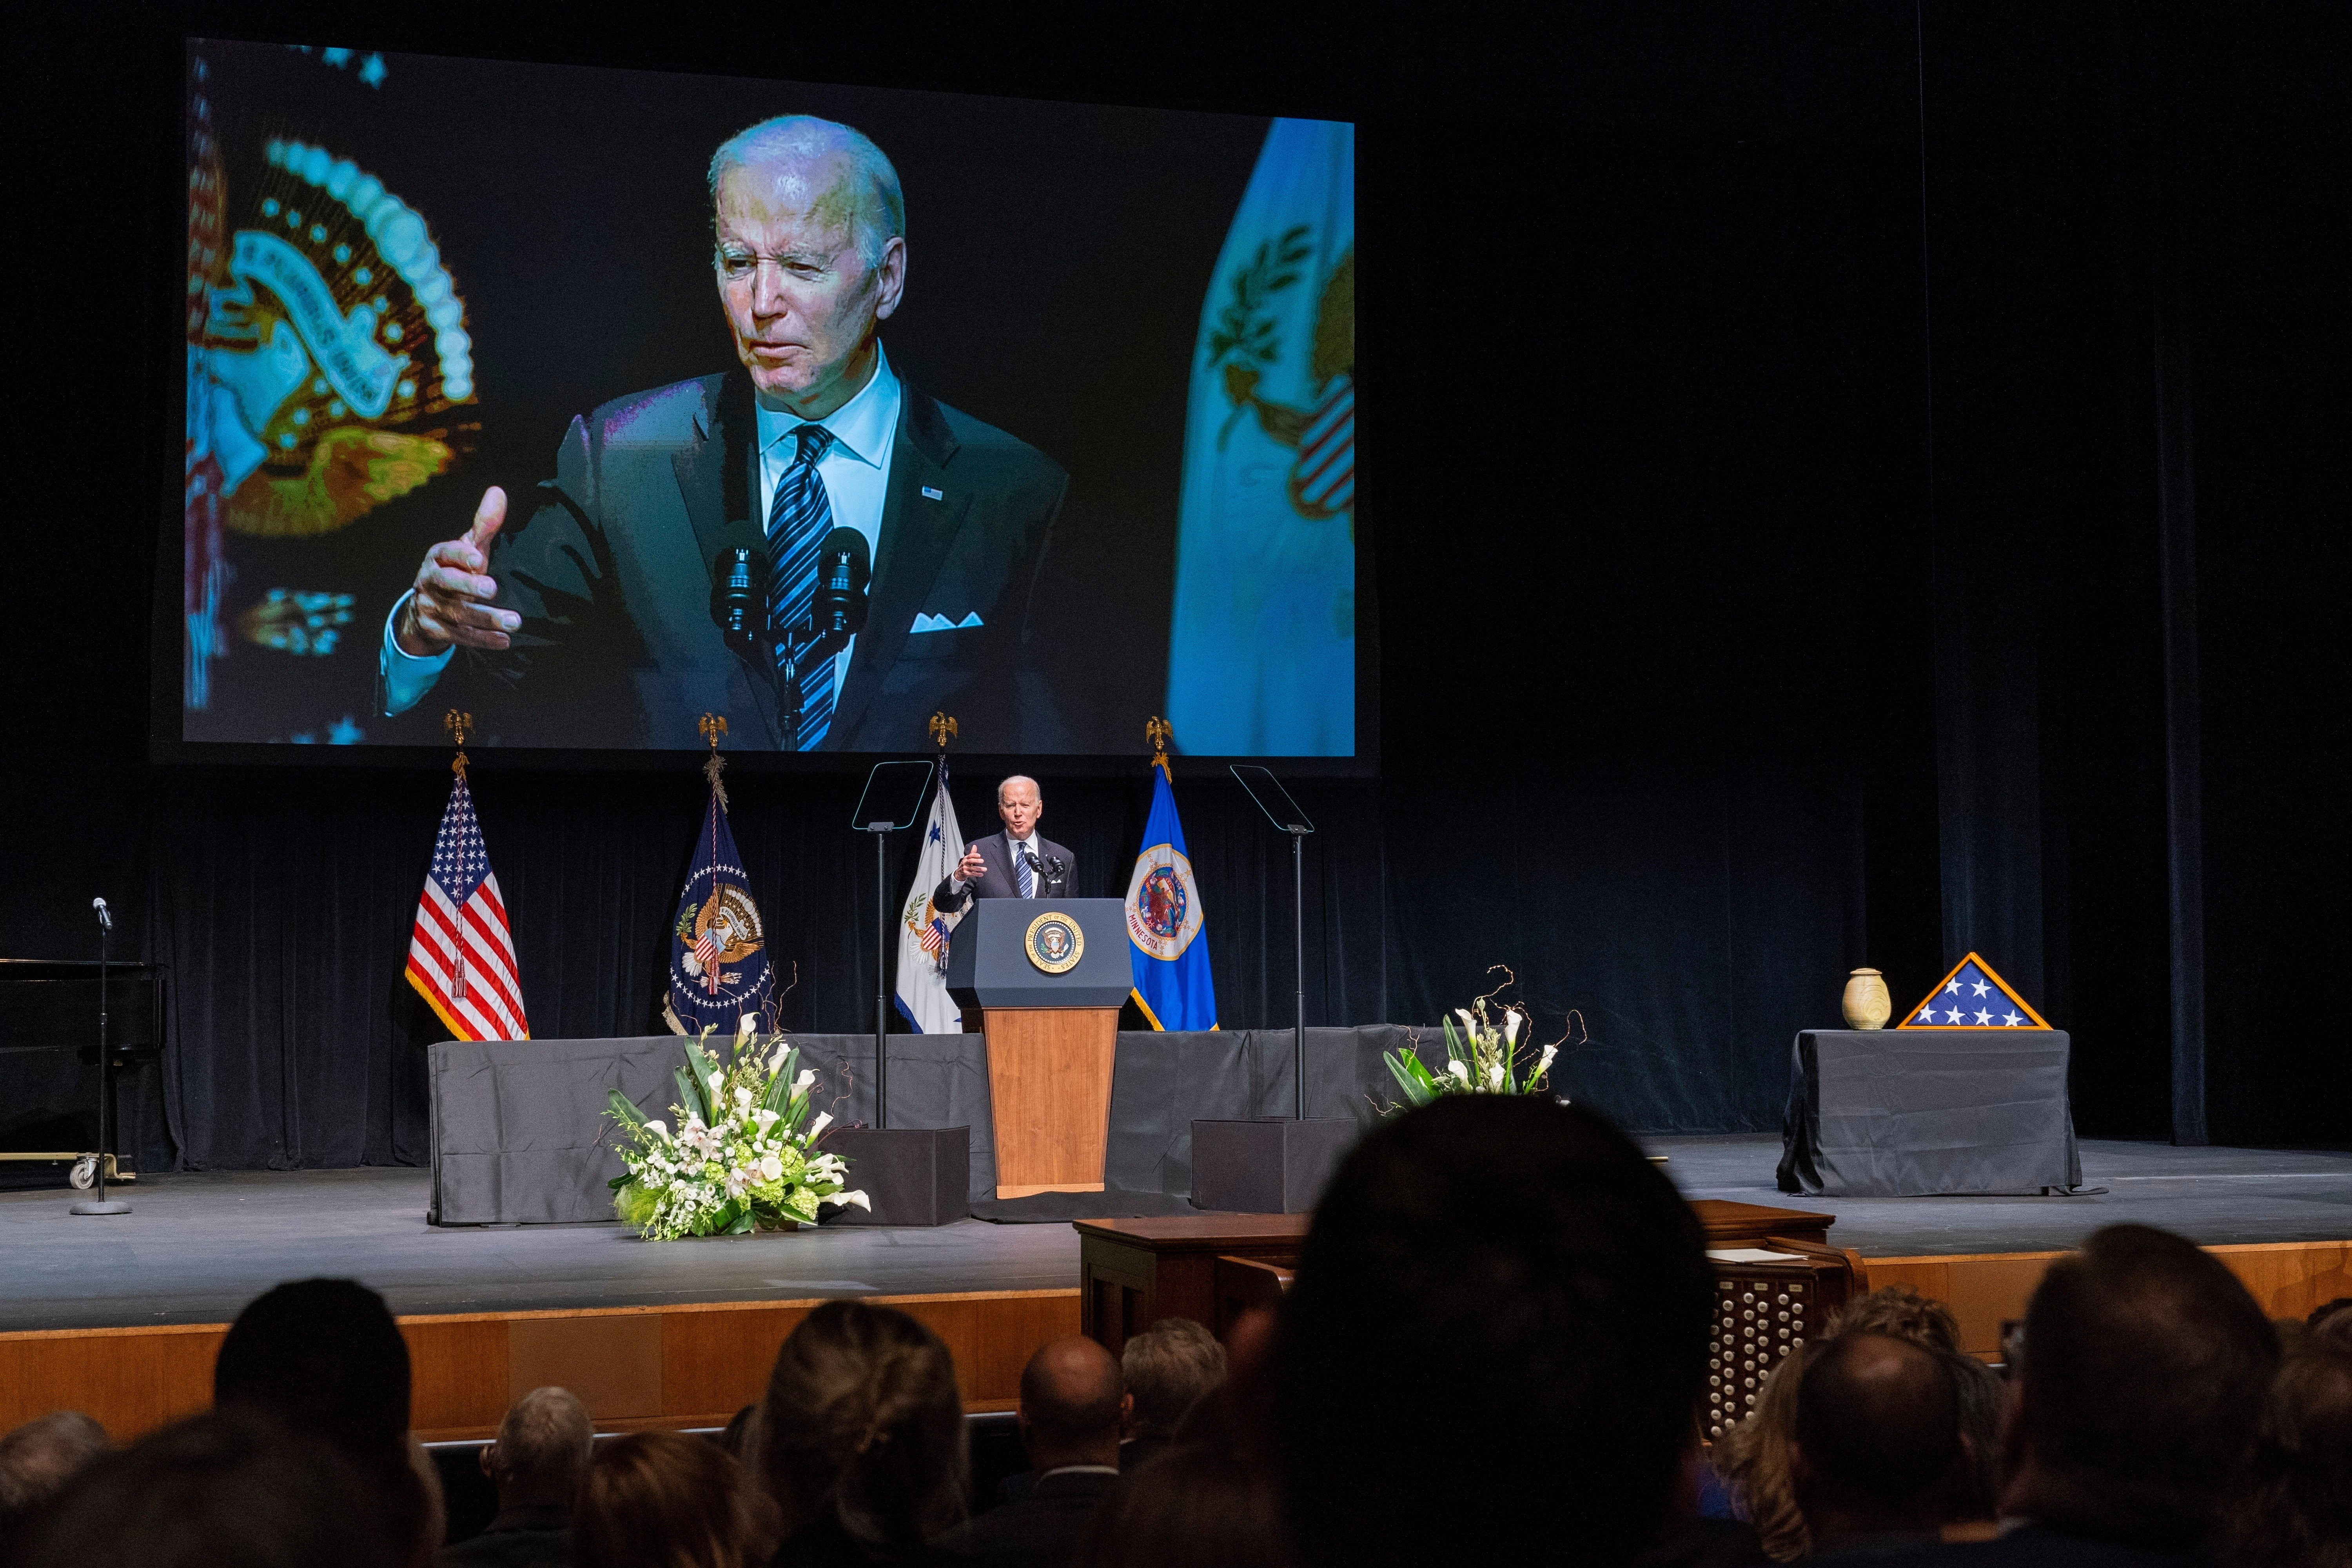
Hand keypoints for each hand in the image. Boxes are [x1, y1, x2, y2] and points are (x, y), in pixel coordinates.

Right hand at [393, 487, 520, 654]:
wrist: (426, 607)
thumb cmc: (456, 570)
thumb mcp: (468, 548)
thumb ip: (483, 525)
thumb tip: (498, 492)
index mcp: (437, 557)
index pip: (445, 553)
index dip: (461, 555)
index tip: (479, 559)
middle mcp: (430, 582)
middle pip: (446, 584)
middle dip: (468, 586)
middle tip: (492, 588)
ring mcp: (431, 608)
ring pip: (458, 614)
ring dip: (487, 618)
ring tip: (515, 621)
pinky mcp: (437, 631)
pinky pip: (461, 637)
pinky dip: (483, 639)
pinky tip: (504, 640)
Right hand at [957, 844, 986, 883]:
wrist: (959, 872)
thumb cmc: (965, 864)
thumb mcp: (968, 858)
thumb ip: (972, 853)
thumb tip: (974, 845)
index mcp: (966, 858)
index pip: (970, 856)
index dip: (974, 855)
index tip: (979, 855)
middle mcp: (965, 863)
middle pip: (970, 861)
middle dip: (976, 861)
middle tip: (983, 861)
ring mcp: (965, 868)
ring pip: (972, 868)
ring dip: (979, 869)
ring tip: (985, 869)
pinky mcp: (966, 873)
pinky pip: (972, 874)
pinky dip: (977, 874)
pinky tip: (982, 874)